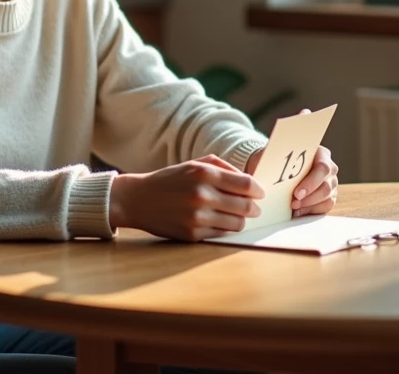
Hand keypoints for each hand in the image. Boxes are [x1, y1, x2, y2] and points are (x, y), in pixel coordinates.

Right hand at [109, 155, 264, 240]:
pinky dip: (225, 228)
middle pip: (245, 206)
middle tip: (253, 207)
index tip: (259, 192)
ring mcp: (197, 218)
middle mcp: (202, 196)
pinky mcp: (192, 235)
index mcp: (204, 174)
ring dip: (241, 220)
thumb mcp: (194, 164)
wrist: (138, 199)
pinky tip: (219, 221)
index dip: (258, 190)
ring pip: (237, 224)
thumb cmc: (170, 179)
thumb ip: (223, 168)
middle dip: (253, 207)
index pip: (246, 184)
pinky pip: (222, 234)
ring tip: (236, 215)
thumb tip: (249, 181)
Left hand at [244, 110, 338, 217]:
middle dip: (309, 196)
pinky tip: (298, 212)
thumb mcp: (278, 145)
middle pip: (327, 185)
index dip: (311, 182)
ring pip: (328, 197)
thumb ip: (292, 131)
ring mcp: (330, 183)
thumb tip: (306, 112)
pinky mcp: (327, 197)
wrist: (272, 170)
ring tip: (292, 208)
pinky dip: (312, 211)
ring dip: (309, 205)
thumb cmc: (276, 156)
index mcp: (320, 153)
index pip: (323, 168)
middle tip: (292, 202)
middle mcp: (330, 167)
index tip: (296, 192)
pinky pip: (326, 207)